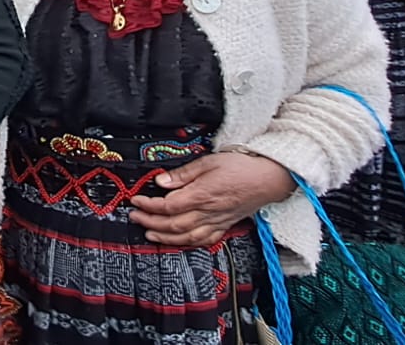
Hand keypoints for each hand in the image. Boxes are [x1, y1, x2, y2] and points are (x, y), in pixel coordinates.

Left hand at [130, 152, 293, 247]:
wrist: (268, 179)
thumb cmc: (241, 167)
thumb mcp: (208, 161)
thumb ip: (183, 174)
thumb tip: (161, 181)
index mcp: (201, 195)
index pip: (167, 205)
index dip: (148, 206)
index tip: (136, 201)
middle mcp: (207, 212)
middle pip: (172, 224)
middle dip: (150, 223)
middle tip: (135, 217)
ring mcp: (216, 222)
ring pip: (186, 237)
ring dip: (165, 237)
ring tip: (150, 234)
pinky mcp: (224, 226)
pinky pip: (203, 241)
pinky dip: (187, 243)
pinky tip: (178, 241)